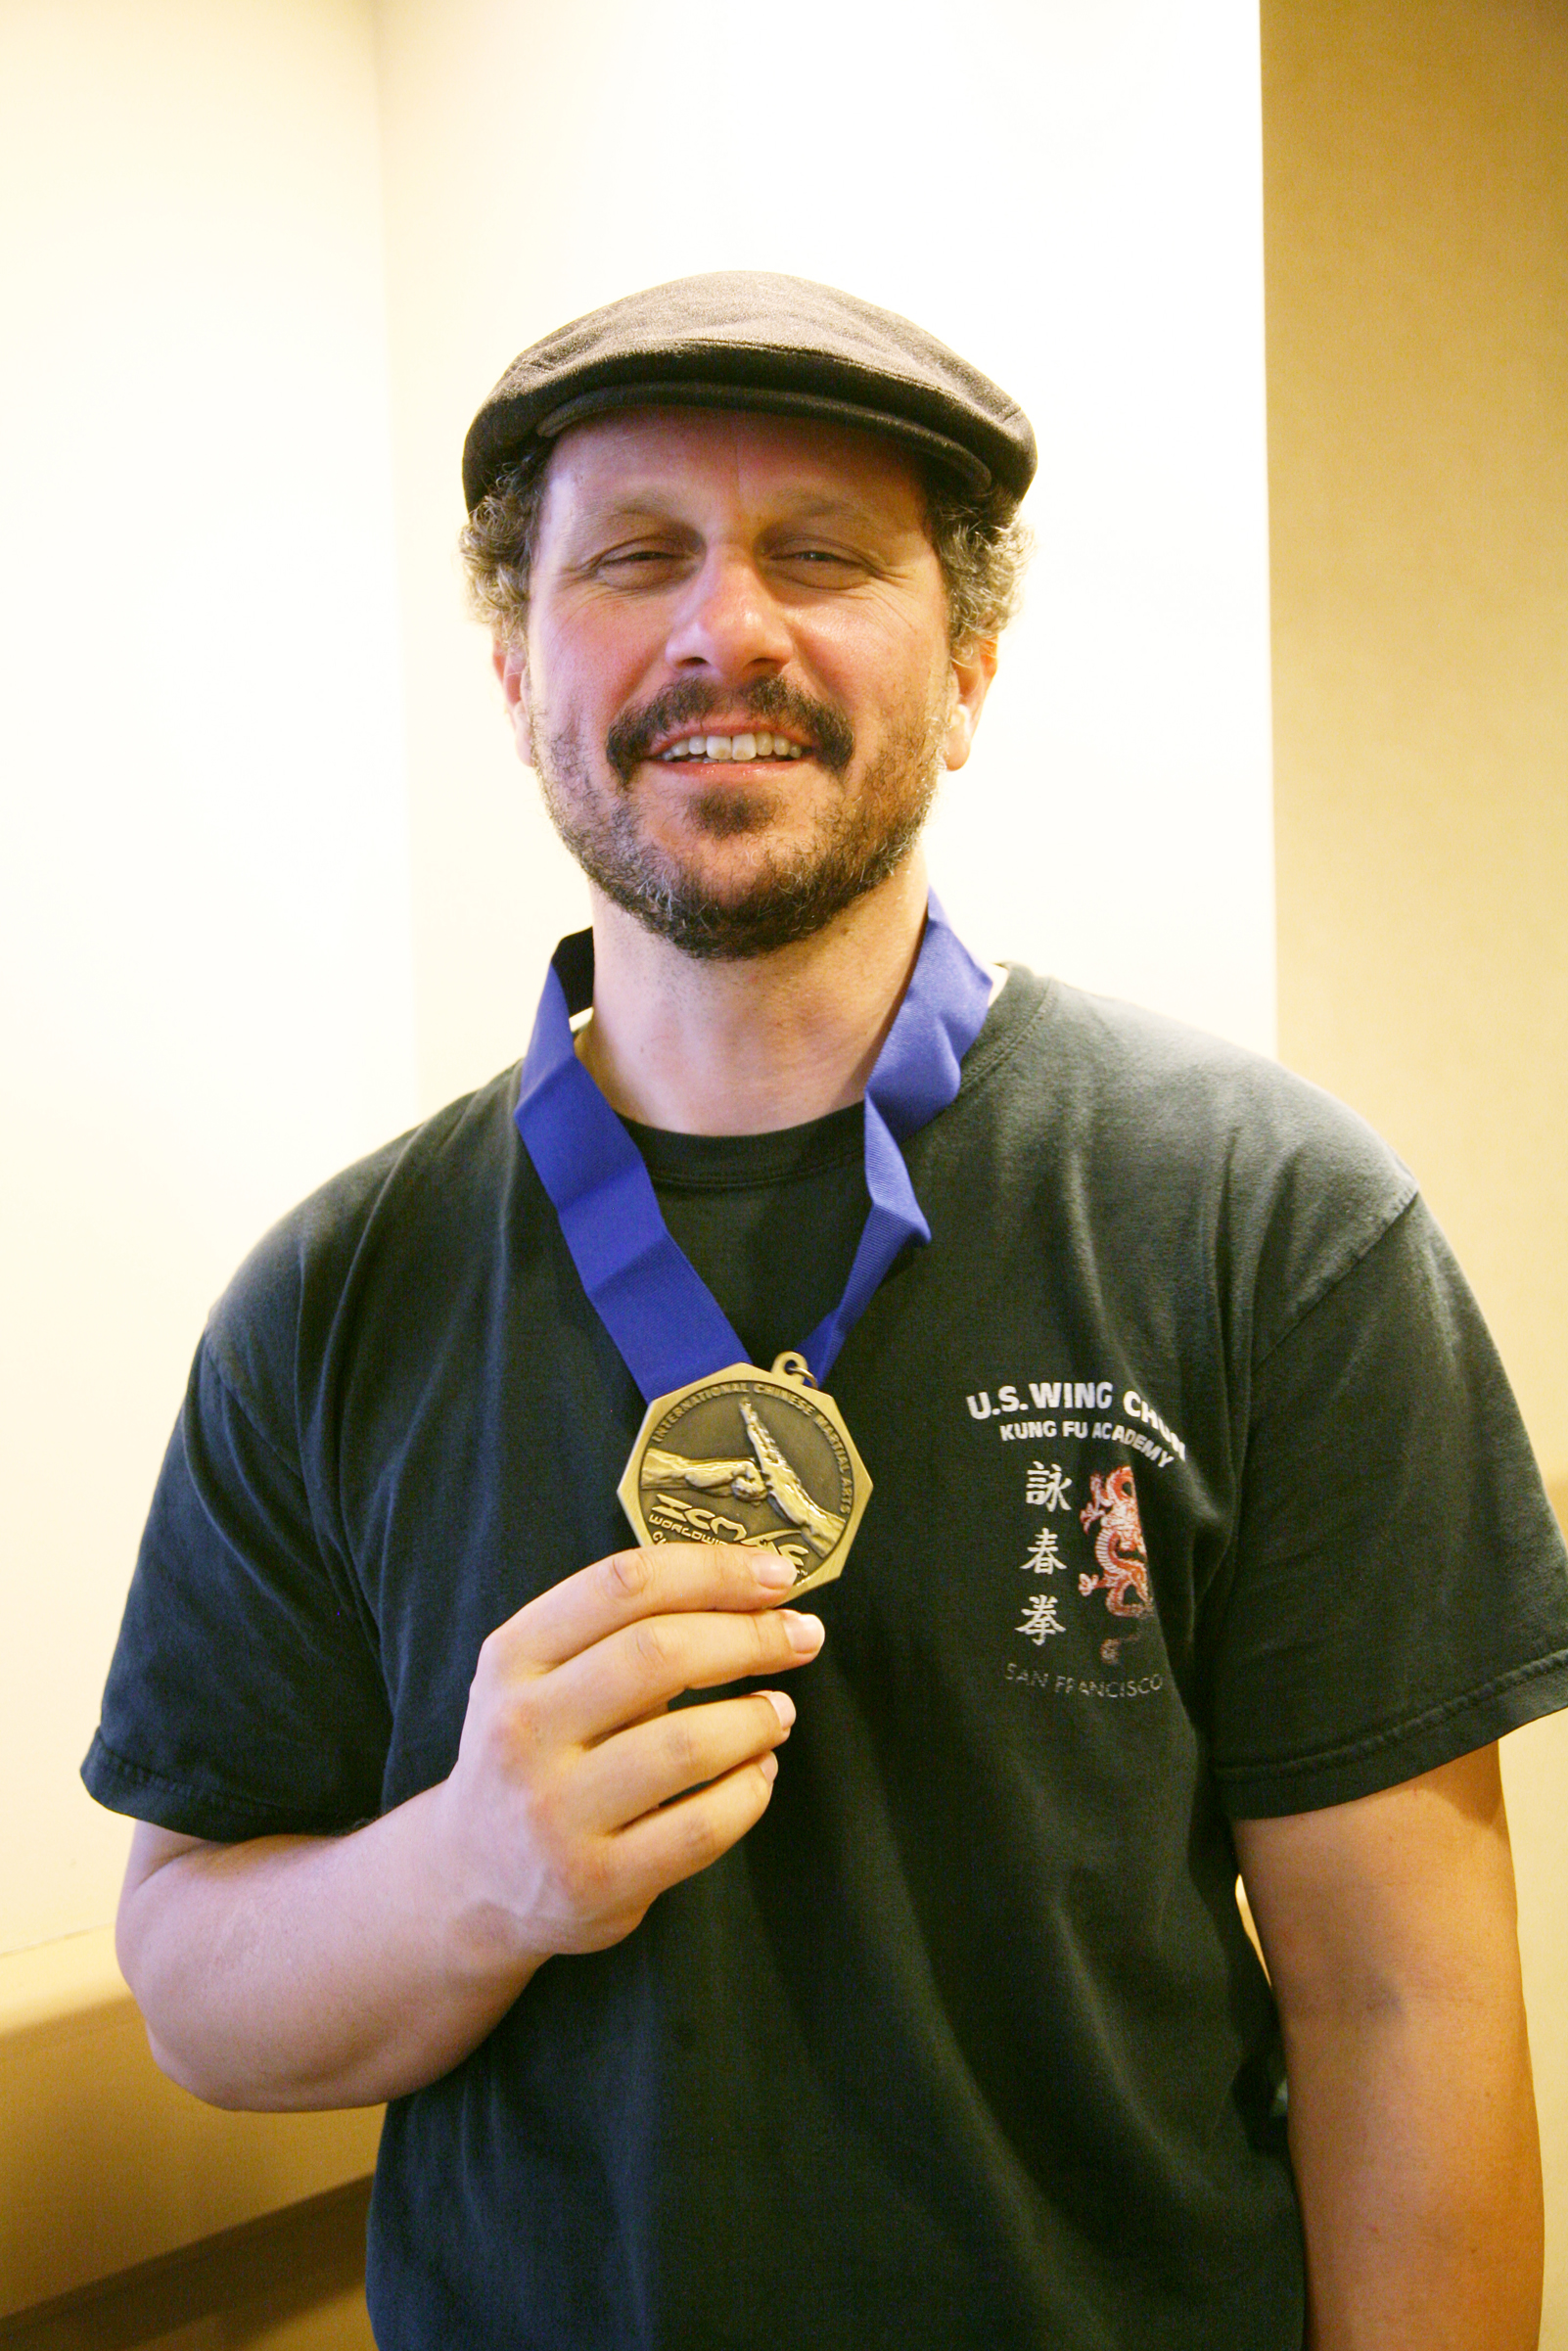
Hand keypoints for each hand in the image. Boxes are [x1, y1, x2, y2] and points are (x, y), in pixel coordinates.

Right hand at [432, 1542, 822, 1974]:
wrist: (471, 1877)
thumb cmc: (536, 1751)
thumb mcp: (539, 1675)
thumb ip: (621, 1630)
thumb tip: (753, 1594)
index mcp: (514, 1657)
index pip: (624, 1585)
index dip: (714, 1571)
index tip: (778, 1575)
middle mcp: (523, 1729)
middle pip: (659, 1654)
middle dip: (751, 1638)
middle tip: (802, 1637)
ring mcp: (555, 1812)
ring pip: (686, 1744)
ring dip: (755, 1719)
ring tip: (778, 1712)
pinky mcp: (595, 1882)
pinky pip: (700, 1827)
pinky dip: (749, 1791)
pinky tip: (758, 1773)